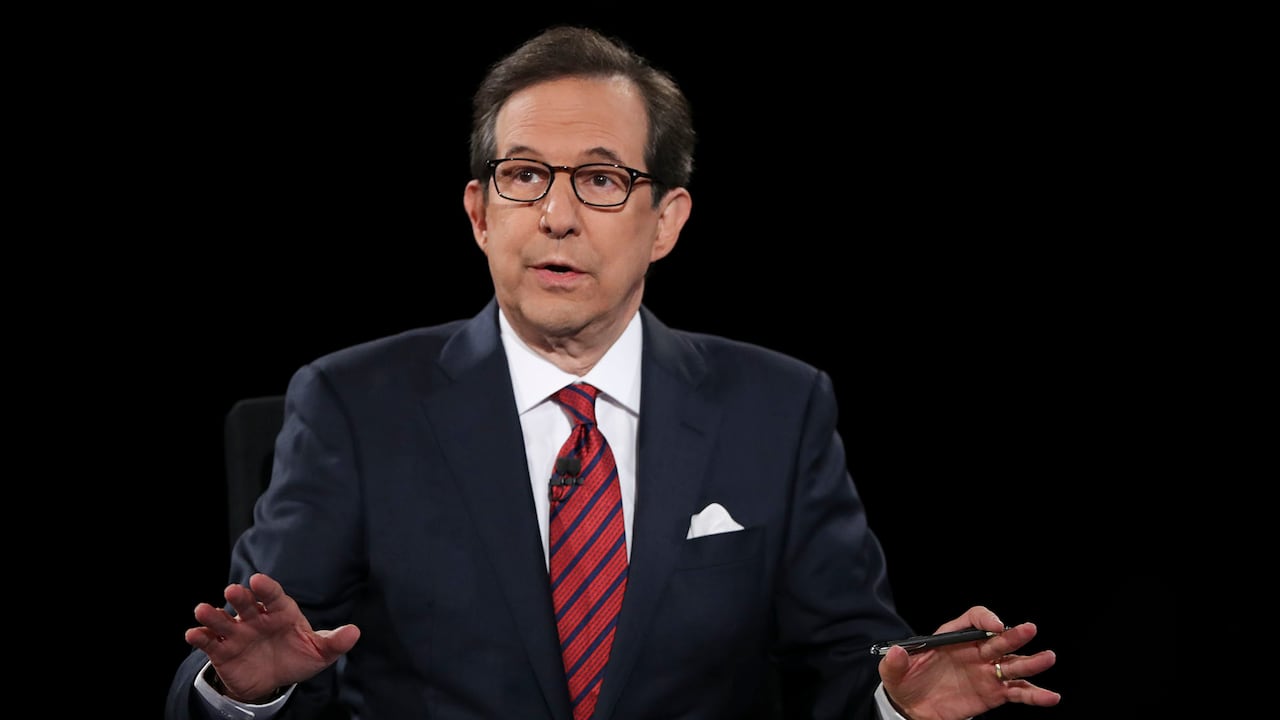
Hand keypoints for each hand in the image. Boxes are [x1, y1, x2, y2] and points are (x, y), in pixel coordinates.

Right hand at [184, 572, 360, 702]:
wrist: (273, 680)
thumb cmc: (296, 657)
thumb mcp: (319, 652)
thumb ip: (335, 642)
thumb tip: (355, 632)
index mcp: (280, 612)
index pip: (274, 596)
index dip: (266, 588)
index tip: (258, 581)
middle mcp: (256, 618)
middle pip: (246, 604)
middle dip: (239, 597)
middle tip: (232, 591)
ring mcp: (238, 632)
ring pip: (223, 620)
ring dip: (212, 614)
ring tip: (202, 610)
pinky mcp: (223, 650)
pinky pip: (210, 641)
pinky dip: (201, 636)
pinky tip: (193, 634)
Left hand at [879, 606, 1059, 719]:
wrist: (912, 708)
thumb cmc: (905, 682)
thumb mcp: (893, 672)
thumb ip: (894, 662)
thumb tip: (895, 653)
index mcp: (952, 638)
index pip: (973, 620)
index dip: (985, 619)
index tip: (994, 626)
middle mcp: (974, 652)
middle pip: (998, 639)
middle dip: (1013, 635)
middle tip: (1029, 630)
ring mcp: (987, 672)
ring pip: (1013, 664)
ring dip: (1030, 661)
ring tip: (1048, 657)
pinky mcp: (994, 694)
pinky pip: (1017, 692)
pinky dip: (1034, 694)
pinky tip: (1051, 696)